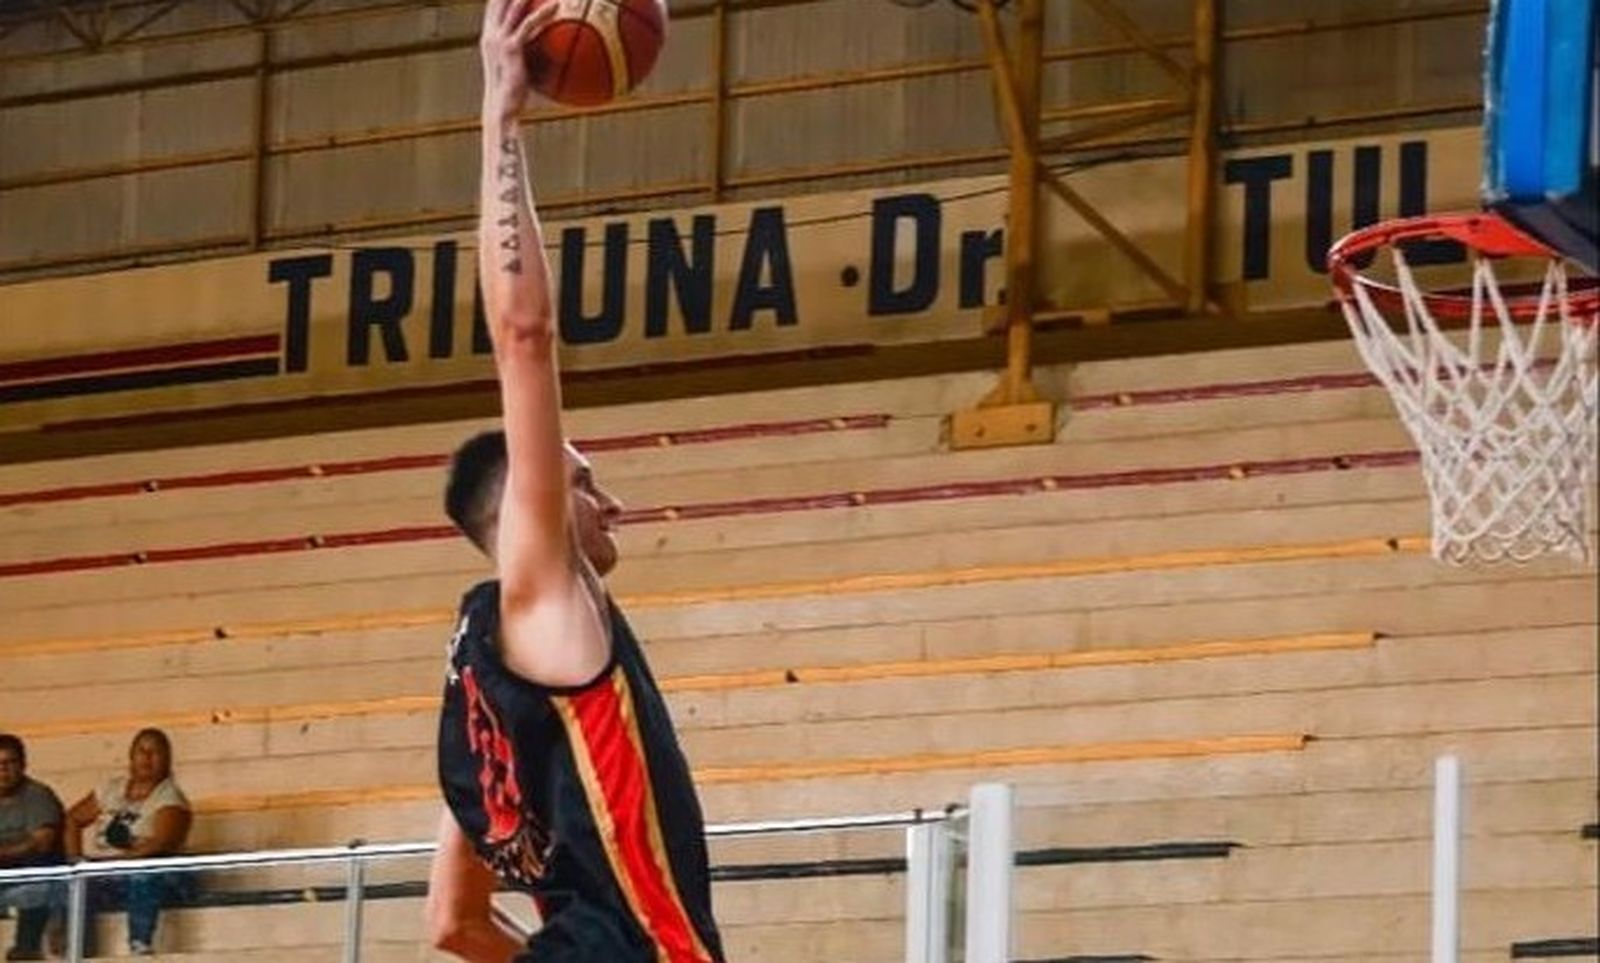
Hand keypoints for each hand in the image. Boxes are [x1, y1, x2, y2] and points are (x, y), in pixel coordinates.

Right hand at [481, 0, 558, 121]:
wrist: (502, 109)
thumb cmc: (513, 95)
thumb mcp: (519, 69)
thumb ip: (528, 54)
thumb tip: (549, 51)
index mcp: (489, 37)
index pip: (495, 6)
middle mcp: (490, 34)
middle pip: (500, 0)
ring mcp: (498, 40)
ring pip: (514, 5)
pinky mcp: (510, 48)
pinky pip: (529, 25)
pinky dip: (543, 13)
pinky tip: (557, 6)